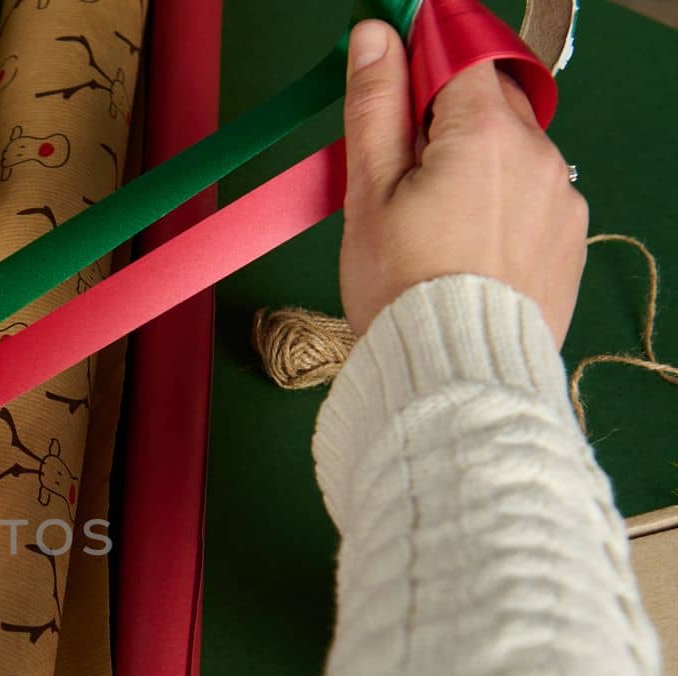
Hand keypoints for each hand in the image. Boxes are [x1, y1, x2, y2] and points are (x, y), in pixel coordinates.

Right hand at [339, 19, 587, 344]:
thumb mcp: (370, 193)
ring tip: (433, 227)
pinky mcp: (570, 237)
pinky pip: (533, 198)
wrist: (454, 374)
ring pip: (512, 153)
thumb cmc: (402, 286)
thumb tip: (376, 37)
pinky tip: (466, 250)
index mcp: (484, 133)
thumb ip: (375, 106)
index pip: (456, 57)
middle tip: (400, 179)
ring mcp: (563, 197)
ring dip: (475, 167)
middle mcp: (539, 154)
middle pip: (488, 104)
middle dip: (445, 123)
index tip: (390, 94)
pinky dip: (501, 207)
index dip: (418, 68)